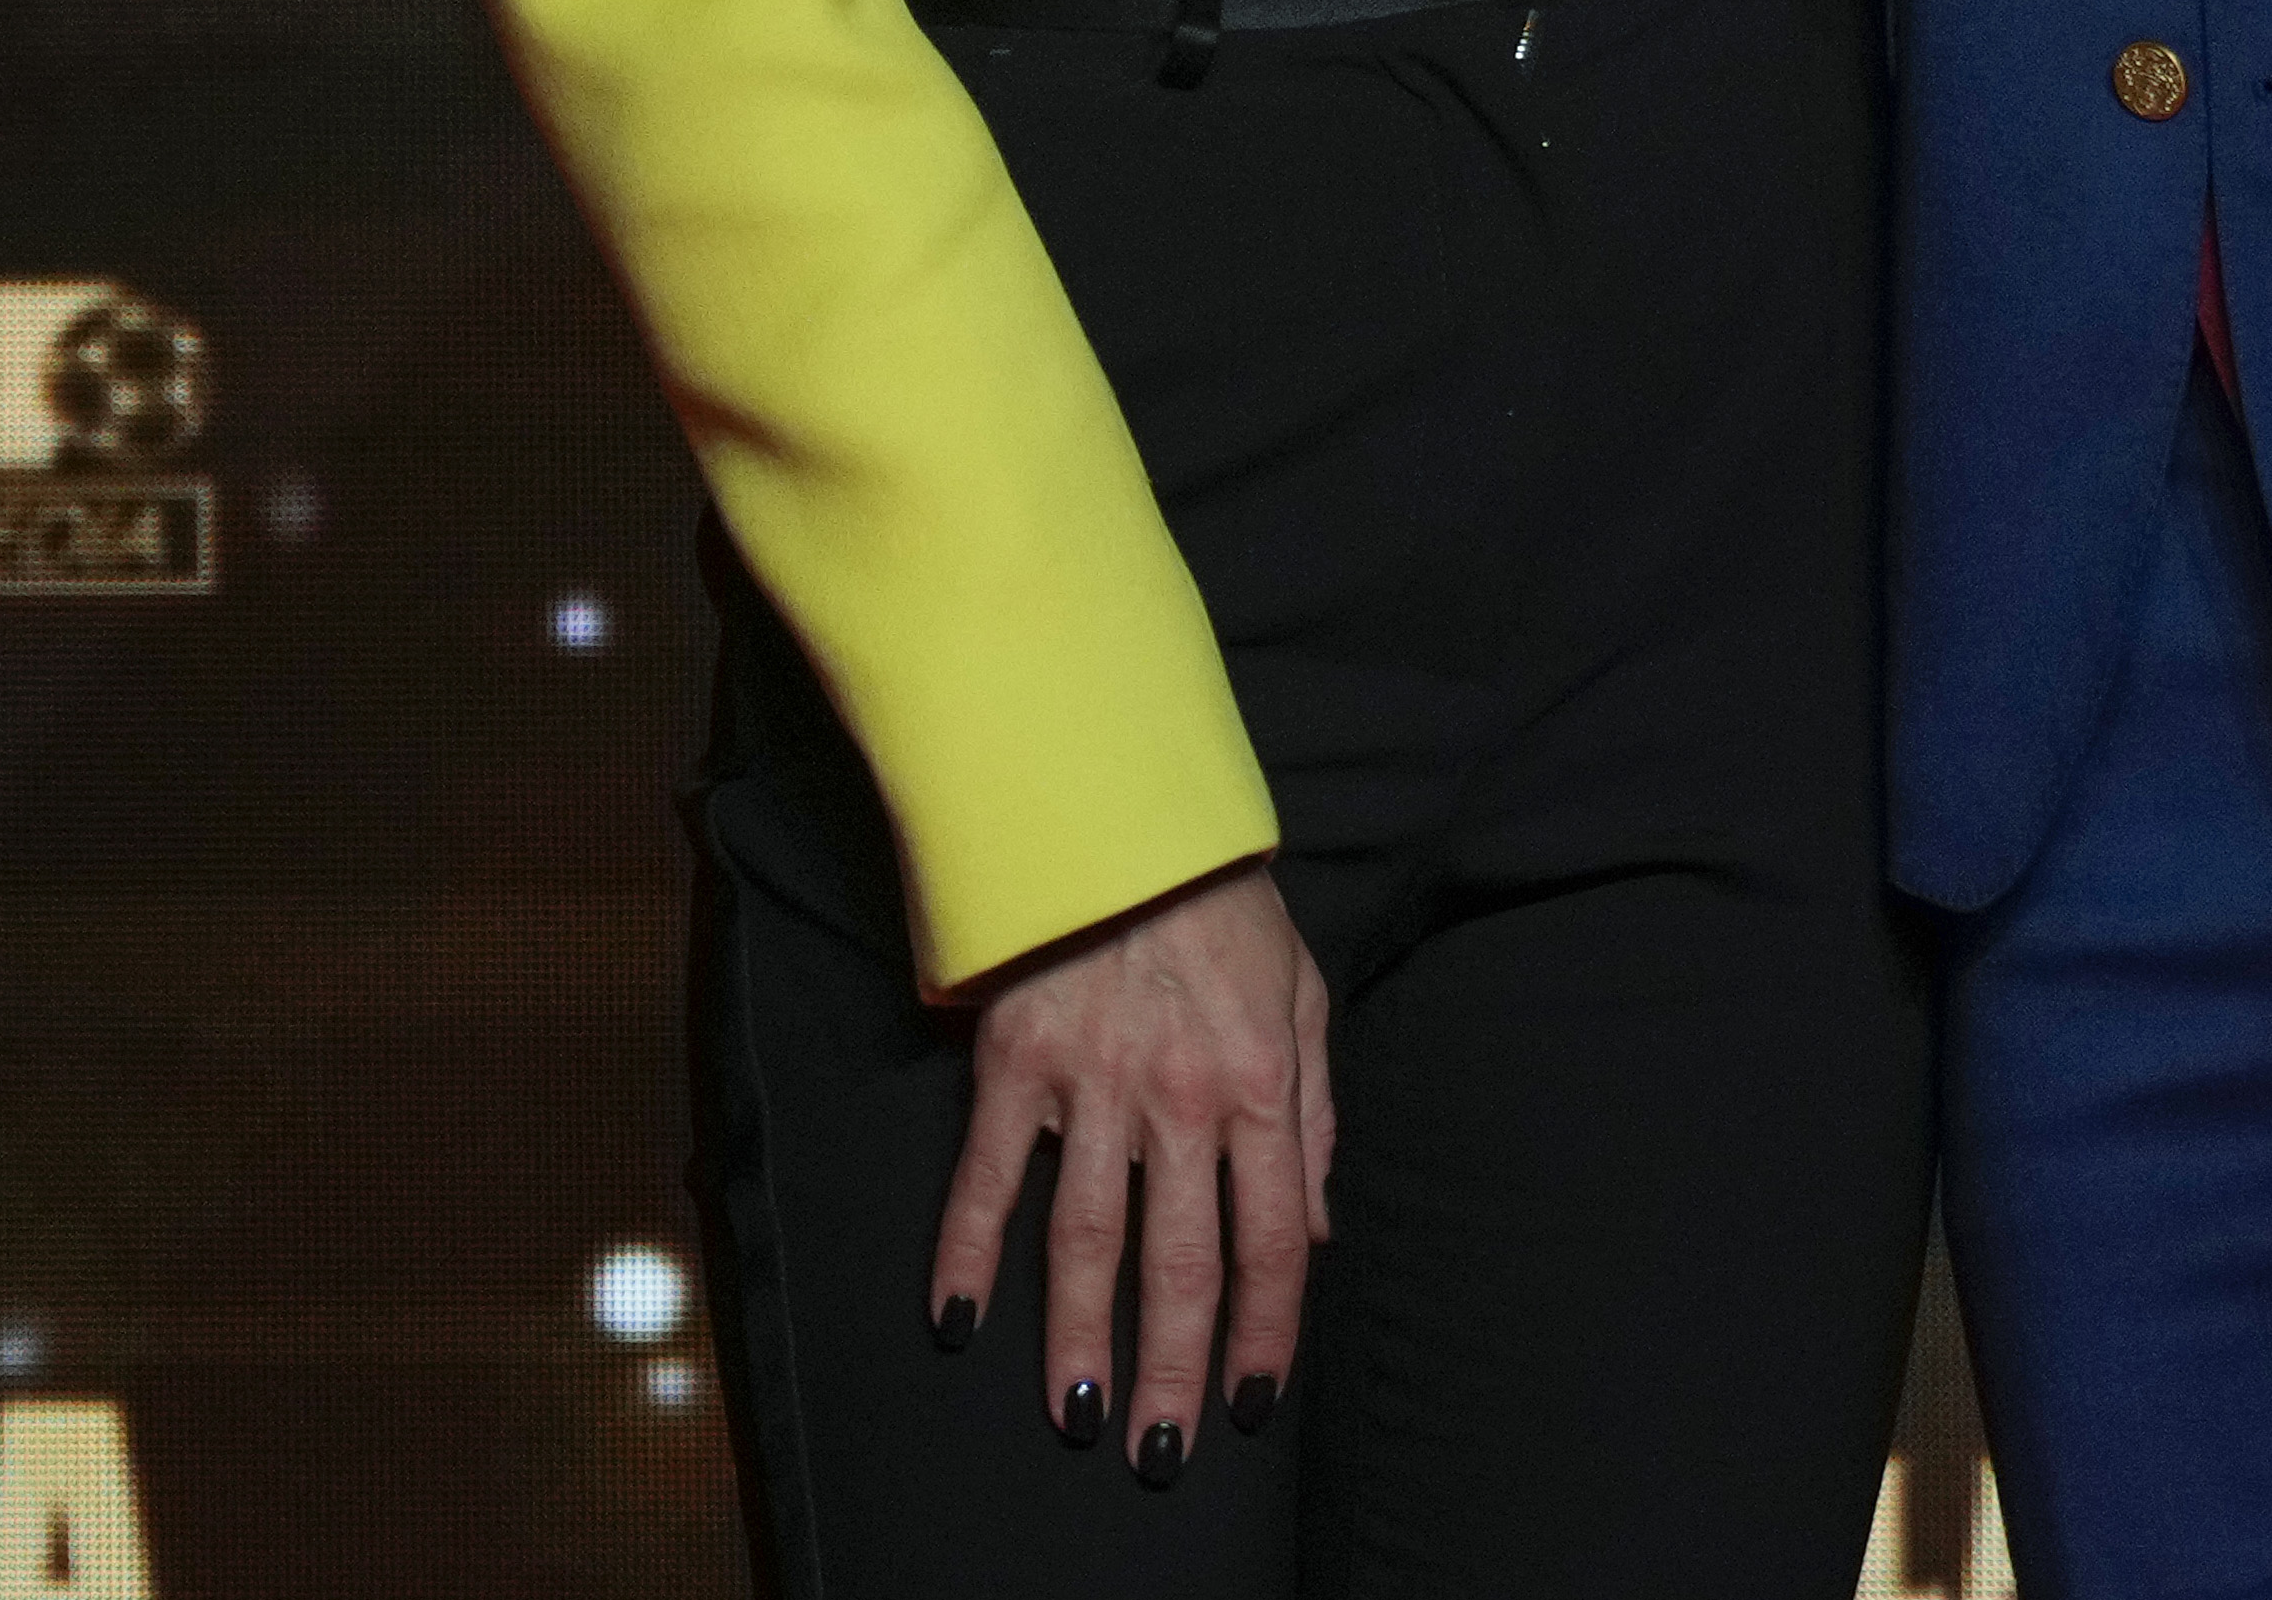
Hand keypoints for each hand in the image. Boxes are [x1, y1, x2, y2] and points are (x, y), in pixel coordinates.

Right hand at [938, 856, 1331, 1479]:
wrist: (1122, 818)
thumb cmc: (1224, 909)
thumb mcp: (1304, 997)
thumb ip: (1314, 1119)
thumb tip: (1314, 1230)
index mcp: (1259, 1086)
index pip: (1273, 1239)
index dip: (1264, 1329)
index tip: (1249, 1398)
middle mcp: (1177, 1100)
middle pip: (1179, 1262)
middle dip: (1172, 1369)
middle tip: (1160, 1453)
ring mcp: (1090, 1085)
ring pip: (1085, 1240)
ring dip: (1078, 1338)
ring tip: (1079, 1416)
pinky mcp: (1013, 1064)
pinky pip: (988, 1176)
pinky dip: (967, 1251)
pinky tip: (958, 1318)